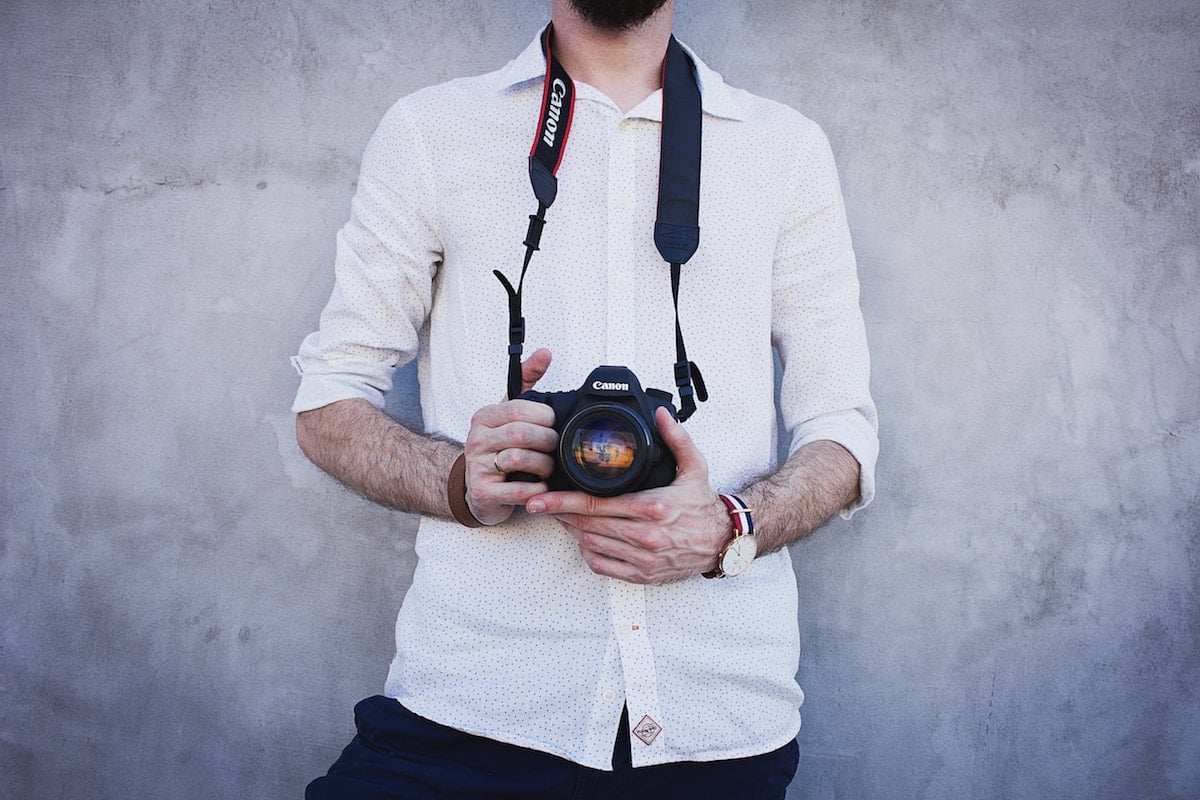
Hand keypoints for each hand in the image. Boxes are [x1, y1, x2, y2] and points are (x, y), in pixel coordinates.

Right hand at [462, 349, 558, 525]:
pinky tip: (541, 487)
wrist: (477, 489)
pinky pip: (518, 490)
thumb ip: (526, 381)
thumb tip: (544, 353)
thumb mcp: (508, 413)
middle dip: (547, 441)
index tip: (553, 424)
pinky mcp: (483, 493)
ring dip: (543, 465)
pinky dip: (536, 489)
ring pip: (519, 459)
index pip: (519, 409)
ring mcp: (477, 467)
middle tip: (555, 448)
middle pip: (521, 434)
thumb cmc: (498, 448)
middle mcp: (477, 439)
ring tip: (548, 467)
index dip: (544, 417)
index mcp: (485, 417)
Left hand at [525, 407, 731, 583]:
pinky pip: (603, 566)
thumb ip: (676, 438)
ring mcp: (643, 558)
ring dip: (573, 532)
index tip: (541, 498)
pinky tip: (586, 539)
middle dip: (560, 515)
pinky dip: (589, 553)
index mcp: (652, 507)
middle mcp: (645, 535)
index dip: (562, 501)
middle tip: (543, 504)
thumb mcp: (694, 466)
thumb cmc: (703, 505)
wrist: (723, 541)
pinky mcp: (643, 575)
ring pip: (591, 545)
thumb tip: (661, 414)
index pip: (595, 503)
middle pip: (586, 525)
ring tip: (565, 517)